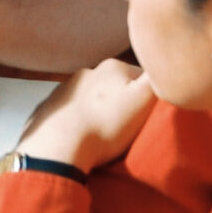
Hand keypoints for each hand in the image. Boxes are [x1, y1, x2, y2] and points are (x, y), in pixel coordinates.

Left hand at [15, 58, 156, 172]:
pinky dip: (77, 120)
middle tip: (127, 126)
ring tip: (104, 133)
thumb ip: (156, 79)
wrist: (58, 146)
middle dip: (122, 101)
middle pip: (115, 86)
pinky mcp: (48, 108)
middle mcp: (86, 71)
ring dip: (98, 110)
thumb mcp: (143, 100)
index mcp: (112, 67)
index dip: (150, 94)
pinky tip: (81, 135)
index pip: (142, 75)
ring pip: (91, 98)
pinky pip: (70, 112)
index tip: (150, 114)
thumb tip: (163, 66)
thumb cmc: (106, 125)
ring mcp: (64, 89)